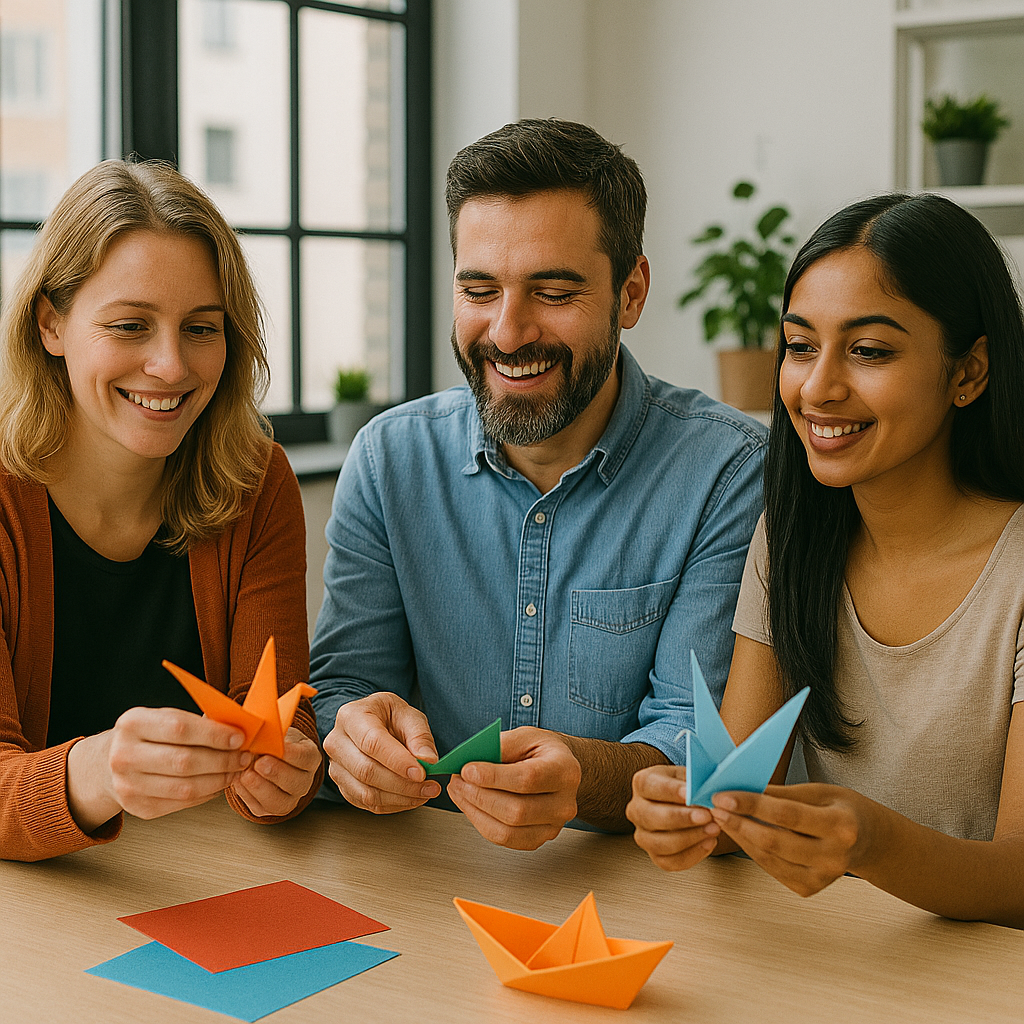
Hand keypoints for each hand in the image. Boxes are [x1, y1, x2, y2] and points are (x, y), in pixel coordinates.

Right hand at [67, 707, 250, 830]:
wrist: (109, 764)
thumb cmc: (148, 736)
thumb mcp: (163, 718)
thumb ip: (196, 722)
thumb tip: (238, 730)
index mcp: (133, 723)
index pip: (180, 728)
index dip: (214, 734)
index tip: (239, 737)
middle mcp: (124, 755)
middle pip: (184, 761)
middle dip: (222, 760)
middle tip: (243, 757)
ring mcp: (128, 785)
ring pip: (186, 787)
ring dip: (219, 780)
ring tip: (236, 770)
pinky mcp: (138, 808)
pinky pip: (182, 803)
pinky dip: (207, 794)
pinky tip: (219, 783)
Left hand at [231, 727, 322, 817]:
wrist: (269, 758)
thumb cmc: (276, 742)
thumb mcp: (280, 732)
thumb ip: (275, 733)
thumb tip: (262, 731)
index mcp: (310, 759)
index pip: (305, 758)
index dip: (291, 753)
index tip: (278, 746)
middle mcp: (304, 782)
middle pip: (293, 782)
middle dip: (274, 772)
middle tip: (259, 763)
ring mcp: (289, 799)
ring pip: (276, 800)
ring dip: (258, 786)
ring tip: (244, 772)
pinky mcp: (270, 810)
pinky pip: (258, 807)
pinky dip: (246, 794)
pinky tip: (239, 780)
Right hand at [322, 692, 440, 813]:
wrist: (373, 722)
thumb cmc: (389, 715)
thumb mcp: (408, 714)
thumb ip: (419, 736)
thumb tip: (428, 760)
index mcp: (351, 716)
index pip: (372, 743)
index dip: (397, 761)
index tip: (421, 773)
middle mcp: (337, 742)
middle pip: (366, 771)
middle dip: (403, 784)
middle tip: (430, 786)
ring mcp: (336, 767)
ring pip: (366, 792)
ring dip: (400, 798)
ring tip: (425, 792)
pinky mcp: (343, 786)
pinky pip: (366, 803)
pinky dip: (392, 804)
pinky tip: (411, 797)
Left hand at [446, 727, 580, 850]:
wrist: (561, 770)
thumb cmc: (542, 752)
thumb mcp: (526, 736)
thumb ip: (501, 746)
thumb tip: (471, 762)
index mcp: (564, 770)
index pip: (528, 779)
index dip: (494, 777)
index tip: (467, 770)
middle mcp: (564, 803)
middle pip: (516, 811)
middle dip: (478, 796)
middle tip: (457, 780)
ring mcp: (553, 826)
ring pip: (507, 831)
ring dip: (475, 812)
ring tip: (459, 792)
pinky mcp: (539, 838)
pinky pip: (505, 840)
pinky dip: (482, 823)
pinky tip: (471, 806)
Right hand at [626, 764, 720, 869]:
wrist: (687, 805)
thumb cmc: (688, 787)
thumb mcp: (689, 775)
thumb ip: (694, 780)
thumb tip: (705, 789)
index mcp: (642, 783)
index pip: (649, 786)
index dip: (669, 790)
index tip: (689, 793)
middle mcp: (637, 810)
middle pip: (651, 817)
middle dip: (681, 818)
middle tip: (706, 815)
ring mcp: (643, 835)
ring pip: (660, 843)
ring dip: (690, 838)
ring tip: (713, 829)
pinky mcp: (655, 855)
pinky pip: (671, 862)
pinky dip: (693, 854)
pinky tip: (709, 842)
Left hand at [710, 783, 876, 896]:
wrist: (870, 841)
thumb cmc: (843, 809)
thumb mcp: (820, 791)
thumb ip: (783, 793)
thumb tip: (742, 788)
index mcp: (840, 825)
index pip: (787, 815)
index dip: (751, 805)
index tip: (723, 796)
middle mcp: (834, 856)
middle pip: (775, 840)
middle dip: (739, 823)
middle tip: (714, 807)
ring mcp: (823, 877)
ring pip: (769, 858)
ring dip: (740, 837)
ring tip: (720, 818)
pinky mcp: (810, 889)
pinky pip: (773, 869)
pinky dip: (752, 850)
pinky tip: (739, 834)